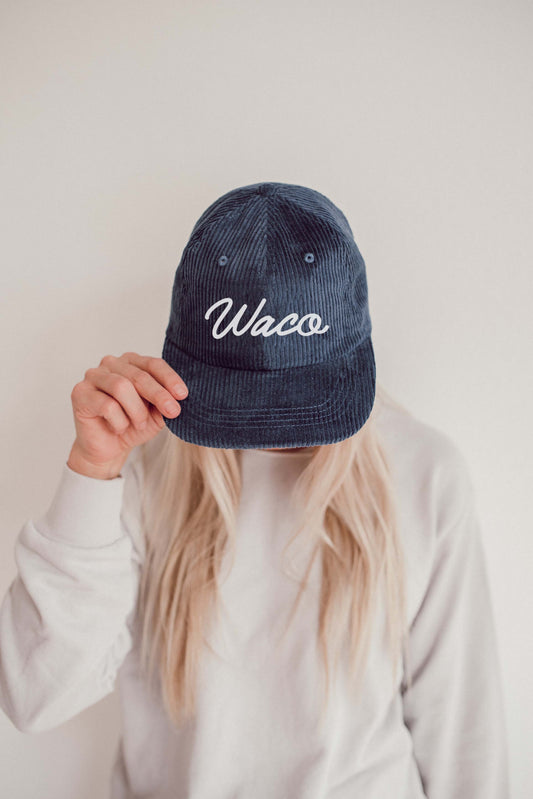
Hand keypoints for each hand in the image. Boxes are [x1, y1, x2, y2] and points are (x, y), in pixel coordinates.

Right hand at [67, 352, 187, 478]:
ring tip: (138, 424)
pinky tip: (117, 428)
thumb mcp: (156, 414)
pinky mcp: (80, 393)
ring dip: (136, 411)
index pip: (153, 364)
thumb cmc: (132, 425)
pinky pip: (107, 405)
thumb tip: (180, 397)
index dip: (169, 379)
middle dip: (159, 395)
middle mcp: (110, 363)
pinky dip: (119, 421)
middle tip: (173, 412)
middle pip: (139, 375)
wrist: (108, 448)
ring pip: (121, 387)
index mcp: (131, 362)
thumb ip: (166, 402)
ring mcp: (93, 376)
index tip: (183, 395)